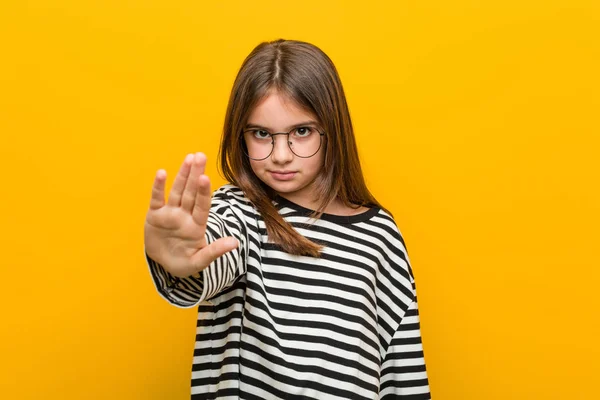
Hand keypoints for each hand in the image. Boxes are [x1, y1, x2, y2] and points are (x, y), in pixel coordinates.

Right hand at [144, 152, 238, 277]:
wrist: (164, 264)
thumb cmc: (184, 263)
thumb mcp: (199, 262)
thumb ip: (214, 251)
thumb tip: (235, 243)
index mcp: (197, 225)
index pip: (202, 205)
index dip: (203, 192)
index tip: (205, 177)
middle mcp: (184, 216)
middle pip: (191, 192)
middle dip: (195, 174)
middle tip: (200, 156)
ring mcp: (170, 214)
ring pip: (177, 191)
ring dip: (182, 175)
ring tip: (189, 158)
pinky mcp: (155, 215)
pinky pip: (157, 199)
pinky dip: (158, 187)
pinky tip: (161, 173)